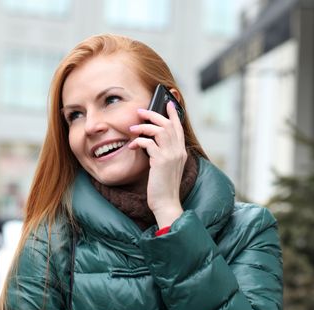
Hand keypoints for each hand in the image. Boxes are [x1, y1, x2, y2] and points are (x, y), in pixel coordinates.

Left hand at [128, 101, 186, 227]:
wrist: (166, 203)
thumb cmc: (163, 187)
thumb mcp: (166, 167)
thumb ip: (162, 153)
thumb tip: (150, 142)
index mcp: (181, 152)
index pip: (179, 127)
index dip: (173, 114)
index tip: (168, 102)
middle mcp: (178, 151)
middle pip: (168, 124)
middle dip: (154, 115)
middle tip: (141, 112)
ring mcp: (171, 156)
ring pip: (159, 130)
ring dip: (144, 126)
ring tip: (132, 129)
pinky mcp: (161, 161)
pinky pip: (149, 143)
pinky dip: (139, 141)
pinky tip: (132, 146)